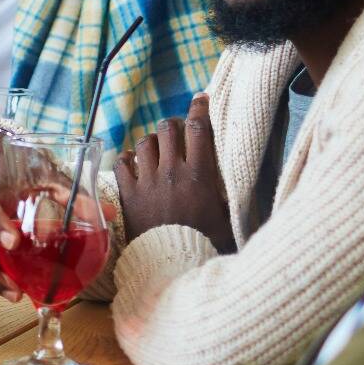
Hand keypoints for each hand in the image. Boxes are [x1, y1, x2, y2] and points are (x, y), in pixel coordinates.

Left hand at [114, 95, 232, 251]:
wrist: (175, 264)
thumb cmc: (208, 243)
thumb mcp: (228, 216)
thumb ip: (230, 193)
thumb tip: (241, 180)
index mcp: (200, 175)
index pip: (199, 128)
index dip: (199, 109)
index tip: (200, 100)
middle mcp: (171, 172)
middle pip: (168, 128)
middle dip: (175, 124)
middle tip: (179, 131)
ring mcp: (147, 182)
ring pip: (146, 142)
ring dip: (153, 141)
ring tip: (160, 148)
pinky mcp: (129, 194)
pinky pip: (123, 163)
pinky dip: (128, 158)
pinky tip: (134, 161)